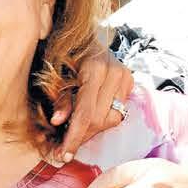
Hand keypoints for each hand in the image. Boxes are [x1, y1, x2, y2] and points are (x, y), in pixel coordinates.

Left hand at [50, 45, 134, 163]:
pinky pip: (117, 112)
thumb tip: (57, 121)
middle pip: (99, 120)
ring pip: (111, 119)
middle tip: (62, 148)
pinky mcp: (130, 82)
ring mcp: (126, 77)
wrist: (85, 32)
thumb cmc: (66, 52)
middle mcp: (115, 73)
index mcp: (96, 69)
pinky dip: (100, 120)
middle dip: (80, 137)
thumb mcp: (57, 73)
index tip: (63, 155)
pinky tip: (88, 121)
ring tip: (74, 133)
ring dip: (91, 130)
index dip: (74, 137)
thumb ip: (60, 98)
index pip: (87, 113)